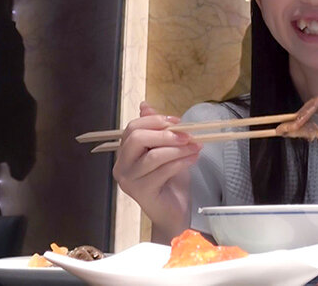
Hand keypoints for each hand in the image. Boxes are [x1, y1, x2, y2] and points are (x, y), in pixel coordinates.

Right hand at [112, 101, 202, 239]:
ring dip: (178, 149)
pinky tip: (193, 159)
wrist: (174, 212)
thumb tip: (144, 105)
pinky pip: (163, 170)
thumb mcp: (165, 150)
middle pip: (137, 138)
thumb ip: (156, 130)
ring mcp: (129, 180)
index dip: (155, 120)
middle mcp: (121, 166)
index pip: (132, 128)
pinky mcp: (141, 192)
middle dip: (165, 134)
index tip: (178, 121)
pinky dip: (181, 161)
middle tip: (188, 135)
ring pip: (153, 155)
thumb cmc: (170, 181)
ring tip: (196, 146)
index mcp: (125, 153)